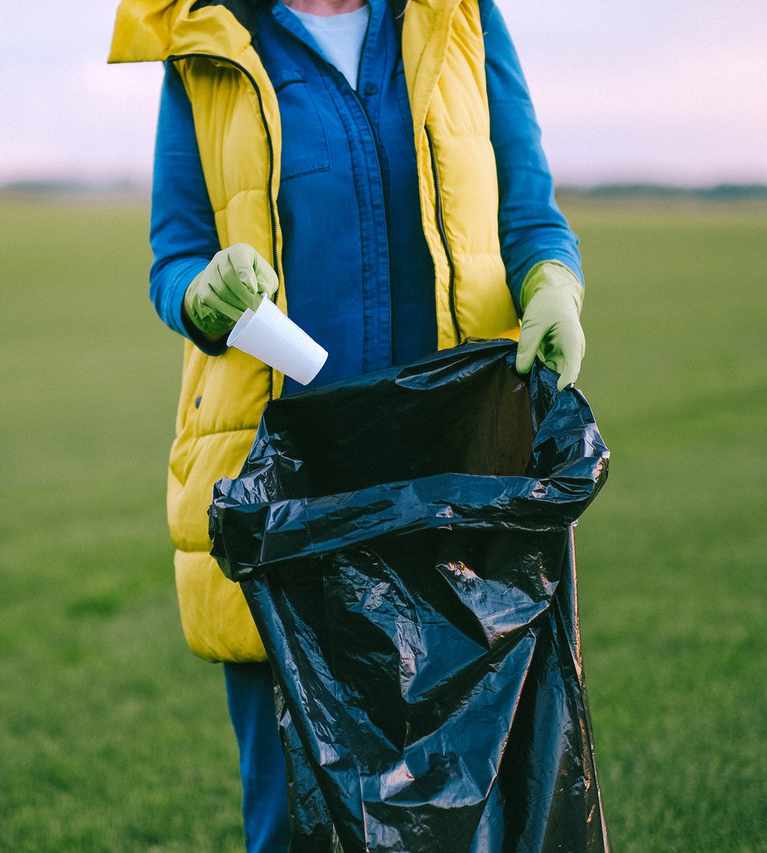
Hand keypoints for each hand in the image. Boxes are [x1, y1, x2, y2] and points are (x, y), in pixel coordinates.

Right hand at [183, 243, 278, 339]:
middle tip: (255, 308)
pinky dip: (226, 310)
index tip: (254, 289)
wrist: (238, 285)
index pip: (239, 257)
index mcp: (240, 251)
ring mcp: (209, 272)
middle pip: (228, 276)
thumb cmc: (257, 279)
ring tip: (249, 313)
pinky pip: (211, 299)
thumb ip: (266, 282)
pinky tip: (238, 316)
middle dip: (243, 295)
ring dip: (236, 304)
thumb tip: (261, 291)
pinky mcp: (203, 287)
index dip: (245, 274)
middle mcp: (221, 258)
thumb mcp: (267, 278)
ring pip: (219, 289)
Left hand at [515, 262, 584, 390]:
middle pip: (563, 374)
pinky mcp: (557, 358)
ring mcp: (566, 356)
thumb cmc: (546, 307)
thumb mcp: (533, 324)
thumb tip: (522, 371)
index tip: (557, 391)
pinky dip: (538, 373)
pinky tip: (525, 375)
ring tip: (523, 383)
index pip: (573, 364)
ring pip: (554, 374)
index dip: (566, 380)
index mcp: (572, 340)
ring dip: (541, 379)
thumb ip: (528, 346)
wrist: (554, 298)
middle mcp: (573, 352)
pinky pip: (548, 370)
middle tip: (528, 391)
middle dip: (548, 384)